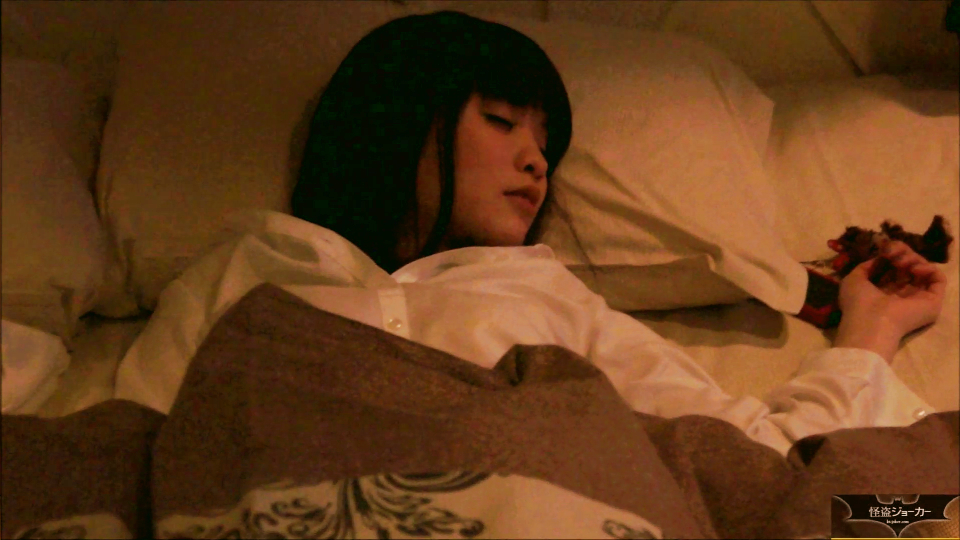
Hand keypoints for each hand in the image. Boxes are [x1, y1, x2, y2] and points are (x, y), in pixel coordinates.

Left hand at [834, 241, 946, 360]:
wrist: (871, 323)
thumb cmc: (858, 303)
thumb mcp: (854, 279)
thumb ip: (867, 267)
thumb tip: (880, 258)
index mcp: (884, 289)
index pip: (894, 266)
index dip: (891, 253)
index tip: (884, 248)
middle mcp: (903, 293)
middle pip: (910, 265)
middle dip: (902, 252)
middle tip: (892, 252)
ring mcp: (918, 297)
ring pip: (924, 269)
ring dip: (913, 258)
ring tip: (900, 262)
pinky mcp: (933, 301)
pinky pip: (937, 278)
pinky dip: (928, 268)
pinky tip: (914, 269)